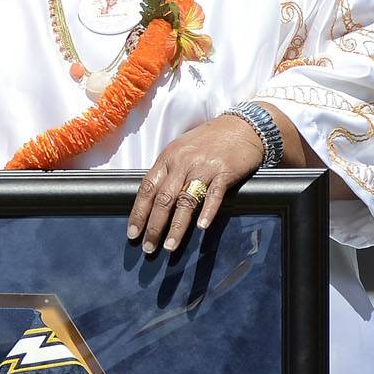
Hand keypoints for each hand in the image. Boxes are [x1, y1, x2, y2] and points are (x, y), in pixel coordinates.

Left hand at [127, 115, 265, 254]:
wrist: (241, 126)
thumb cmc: (208, 141)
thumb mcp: (180, 151)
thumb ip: (167, 172)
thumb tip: (152, 199)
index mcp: (167, 158)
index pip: (146, 189)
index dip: (138, 213)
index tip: (132, 233)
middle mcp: (182, 163)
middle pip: (163, 199)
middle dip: (154, 226)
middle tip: (148, 247)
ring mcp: (204, 167)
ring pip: (186, 200)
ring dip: (177, 227)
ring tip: (170, 246)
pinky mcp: (225, 171)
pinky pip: (214, 194)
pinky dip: (207, 211)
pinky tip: (202, 227)